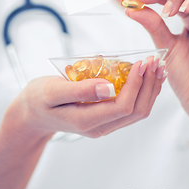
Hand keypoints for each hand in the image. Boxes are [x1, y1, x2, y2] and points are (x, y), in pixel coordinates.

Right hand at [3, 57, 163, 140]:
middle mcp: (100, 126)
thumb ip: (79, 89)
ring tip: (156, 67)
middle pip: (137, 111)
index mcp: (87, 120)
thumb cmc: (38, 99)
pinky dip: (143, 91)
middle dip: (150, 86)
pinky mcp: (106, 117)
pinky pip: (131, 107)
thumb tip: (107, 87)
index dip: (137, 85)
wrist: (32, 114)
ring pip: (138, 111)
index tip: (142, 63)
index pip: (123, 107)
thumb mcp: (52, 90)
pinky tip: (146, 75)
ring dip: (150, 89)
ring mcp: (104, 124)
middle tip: (155, 61)